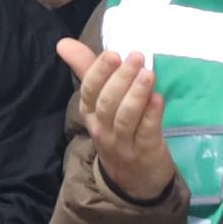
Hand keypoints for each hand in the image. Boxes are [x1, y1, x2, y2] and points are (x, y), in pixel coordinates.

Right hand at [59, 36, 176, 203]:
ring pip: (125, 118)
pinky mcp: (145, 152)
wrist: (133, 181)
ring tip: (148, 74)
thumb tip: (63, 43)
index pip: (88, 92)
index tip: (112, 54)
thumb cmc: (117, 131)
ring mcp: (123, 143)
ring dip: (136, 95)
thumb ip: (87, 70)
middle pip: (107, 104)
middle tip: (136, 56)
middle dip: (120, 79)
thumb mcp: (99, 103)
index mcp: (90, 114)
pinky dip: (152, 115)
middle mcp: (102, 129)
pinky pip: (146, 132)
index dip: (98, 73)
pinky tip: (159, 99)